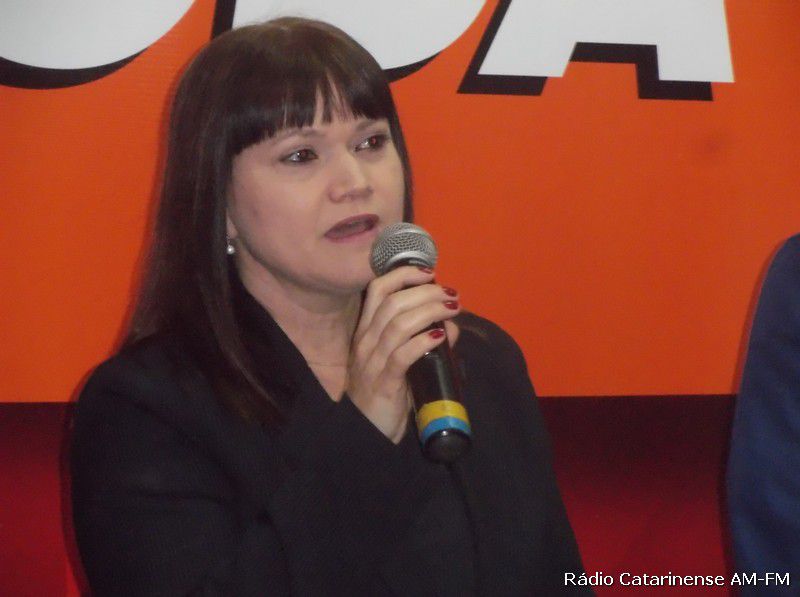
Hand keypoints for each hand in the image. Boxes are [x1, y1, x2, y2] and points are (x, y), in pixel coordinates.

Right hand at [347, 266, 460, 442]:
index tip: (429, 272)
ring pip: (398, 324)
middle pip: (393, 302)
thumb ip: (421, 341)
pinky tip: (439, 336)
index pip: (377, 290)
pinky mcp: (383, 383)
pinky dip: (422, 342)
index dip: (403, 274)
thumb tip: (450, 325)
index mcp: (367, 332)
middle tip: (451, 294)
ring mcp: (372, 362)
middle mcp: (366, 342)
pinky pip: (402, 356)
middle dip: (425, 292)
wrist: (366, 432)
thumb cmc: (384, 393)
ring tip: (452, 308)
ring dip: (430, 311)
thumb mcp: (400, 362)